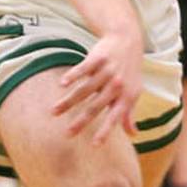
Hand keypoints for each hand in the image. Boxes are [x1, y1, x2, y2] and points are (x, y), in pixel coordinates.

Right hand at [53, 25, 143, 144]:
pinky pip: (83, 69)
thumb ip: (129, 113)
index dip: (106, 131)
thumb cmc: (129, 71)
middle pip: (95, 106)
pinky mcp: (98, 58)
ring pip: (85, 90)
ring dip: (68, 102)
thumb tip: (133, 135)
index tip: (95, 145)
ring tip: (53, 112)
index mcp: (126, 96)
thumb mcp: (134, 91)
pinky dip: (73, 76)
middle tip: (67, 134)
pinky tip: (62, 84)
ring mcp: (108, 71)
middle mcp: (118, 85)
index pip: (115, 117)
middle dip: (81, 121)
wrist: (128, 41)